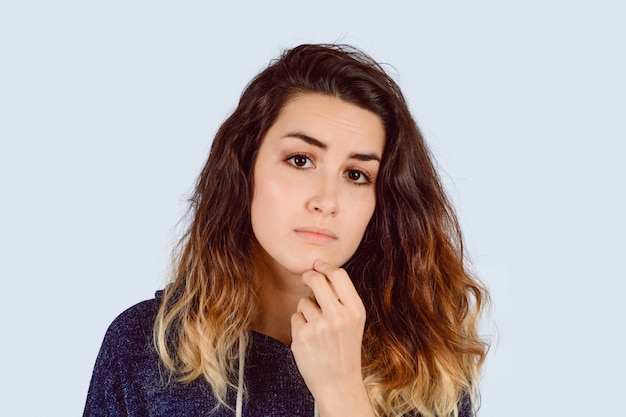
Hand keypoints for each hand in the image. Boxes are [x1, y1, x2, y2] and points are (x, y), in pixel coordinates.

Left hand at [291, 260, 373, 416]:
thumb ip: (341, 296)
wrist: (339, 383)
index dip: (325, 267)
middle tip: (306, 279)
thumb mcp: (353, 321)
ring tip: (317, 328)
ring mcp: (319, 327)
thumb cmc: (345, 348)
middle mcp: (338, 317)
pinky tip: (310, 339)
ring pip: (303, 301)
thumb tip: (320, 267)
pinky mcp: (302, 336)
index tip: (318, 266)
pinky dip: (300, 324)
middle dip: (308, 276)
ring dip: (306, 309)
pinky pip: (295, 317)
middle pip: (317, 280)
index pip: (338, 275)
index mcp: (355, 311)